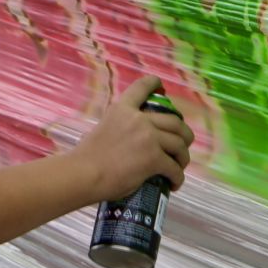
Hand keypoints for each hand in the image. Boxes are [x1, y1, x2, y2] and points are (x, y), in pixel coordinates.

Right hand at [72, 76, 192, 204]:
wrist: (84, 174)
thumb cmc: (86, 156)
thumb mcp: (102, 127)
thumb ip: (119, 126)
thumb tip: (129, 138)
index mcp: (123, 109)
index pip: (143, 87)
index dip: (155, 84)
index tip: (161, 86)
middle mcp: (139, 119)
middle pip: (175, 121)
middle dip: (184, 134)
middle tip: (183, 145)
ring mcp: (149, 138)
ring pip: (179, 144)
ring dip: (183, 157)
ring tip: (179, 167)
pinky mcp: (154, 159)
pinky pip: (174, 168)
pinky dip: (178, 178)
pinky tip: (174, 183)